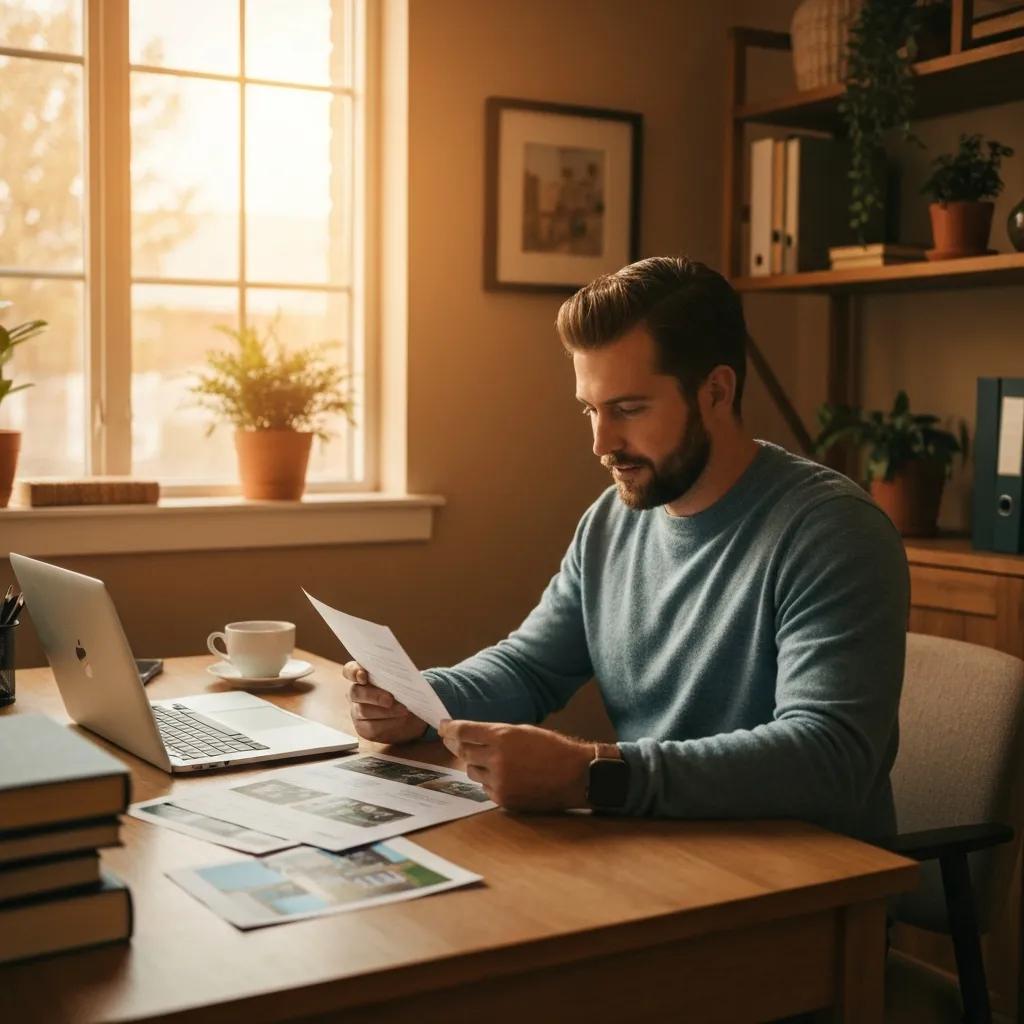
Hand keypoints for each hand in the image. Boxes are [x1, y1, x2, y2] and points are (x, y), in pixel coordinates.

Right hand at [342, 661, 427, 743]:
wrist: (413, 714)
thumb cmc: (406, 691)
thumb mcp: (403, 681)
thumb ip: (396, 676)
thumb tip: (399, 678)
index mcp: (362, 675)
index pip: (349, 670)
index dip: (353, 671)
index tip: (363, 674)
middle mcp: (356, 692)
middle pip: (356, 692)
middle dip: (374, 696)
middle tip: (390, 699)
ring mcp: (357, 711)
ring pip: (363, 711)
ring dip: (385, 711)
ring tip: (403, 710)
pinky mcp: (363, 728)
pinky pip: (371, 727)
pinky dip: (388, 723)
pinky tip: (400, 720)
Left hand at [438, 720, 592, 810]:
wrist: (575, 775)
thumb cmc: (552, 748)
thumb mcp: (523, 731)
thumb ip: (495, 734)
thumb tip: (469, 736)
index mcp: (502, 736)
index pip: (464, 731)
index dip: (450, 728)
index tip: (442, 727)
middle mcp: (497, 758)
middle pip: (463, 751)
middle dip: (458, 745)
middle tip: (453, 741)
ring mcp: (499, 781)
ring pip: (472, 771)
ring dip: (476, 764)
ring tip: (493, 760)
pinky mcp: (503, 799)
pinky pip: (485, 788)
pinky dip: (489, 781)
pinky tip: (504, 776)